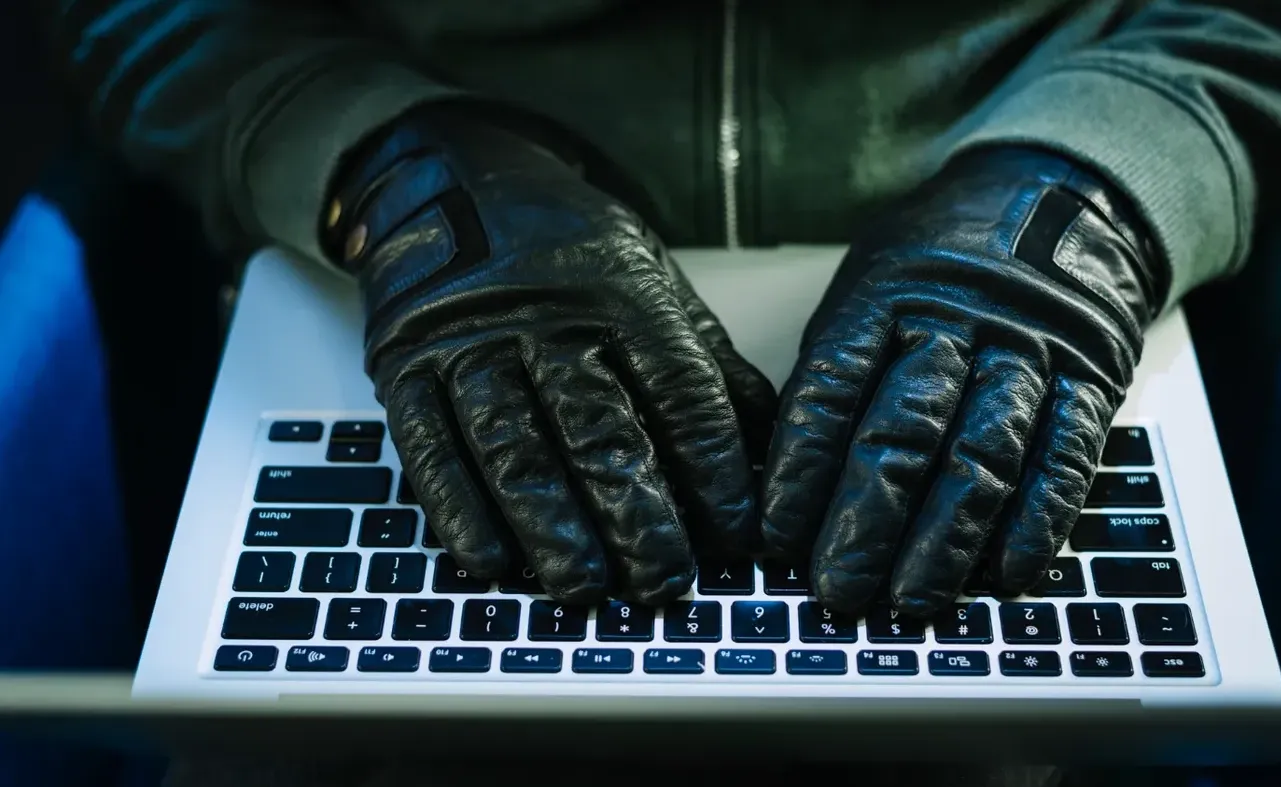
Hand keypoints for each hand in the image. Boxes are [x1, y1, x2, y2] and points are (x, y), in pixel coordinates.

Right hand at [322, 105, 775, 604]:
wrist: (454, 180)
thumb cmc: (568, 251)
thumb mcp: (650, 280)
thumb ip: (704, 363)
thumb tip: (767, 446)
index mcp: (622, 295)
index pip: (682, 394)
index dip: (714, 472)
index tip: (736, 535)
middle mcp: (546, 318)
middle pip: (599, 431)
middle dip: (637, 517)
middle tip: (665, 581)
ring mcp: (470, 342)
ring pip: (517, 450)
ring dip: (552, 529)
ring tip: (584, 587)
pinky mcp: (407, 366)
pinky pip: (432, 448)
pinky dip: (460, 511)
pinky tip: (491, 560)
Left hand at [760, 146, 1168, 615]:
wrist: (1061, 197)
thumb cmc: (942, 261)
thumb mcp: (870, 284)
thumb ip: (838, 369)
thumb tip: (786, 479)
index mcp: (885, 297)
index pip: (831, 392)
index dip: (800, 472)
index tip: (777, 537)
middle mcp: (956, 322)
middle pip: (904, 433)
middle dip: (866, 522)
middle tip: (838, 588)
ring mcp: (1028, 351)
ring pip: (982, 456)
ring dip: (946, 540)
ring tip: (912, 599)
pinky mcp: (1089, 379)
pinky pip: (1066, 458)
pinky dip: (1037, 523)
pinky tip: (1006, 574)